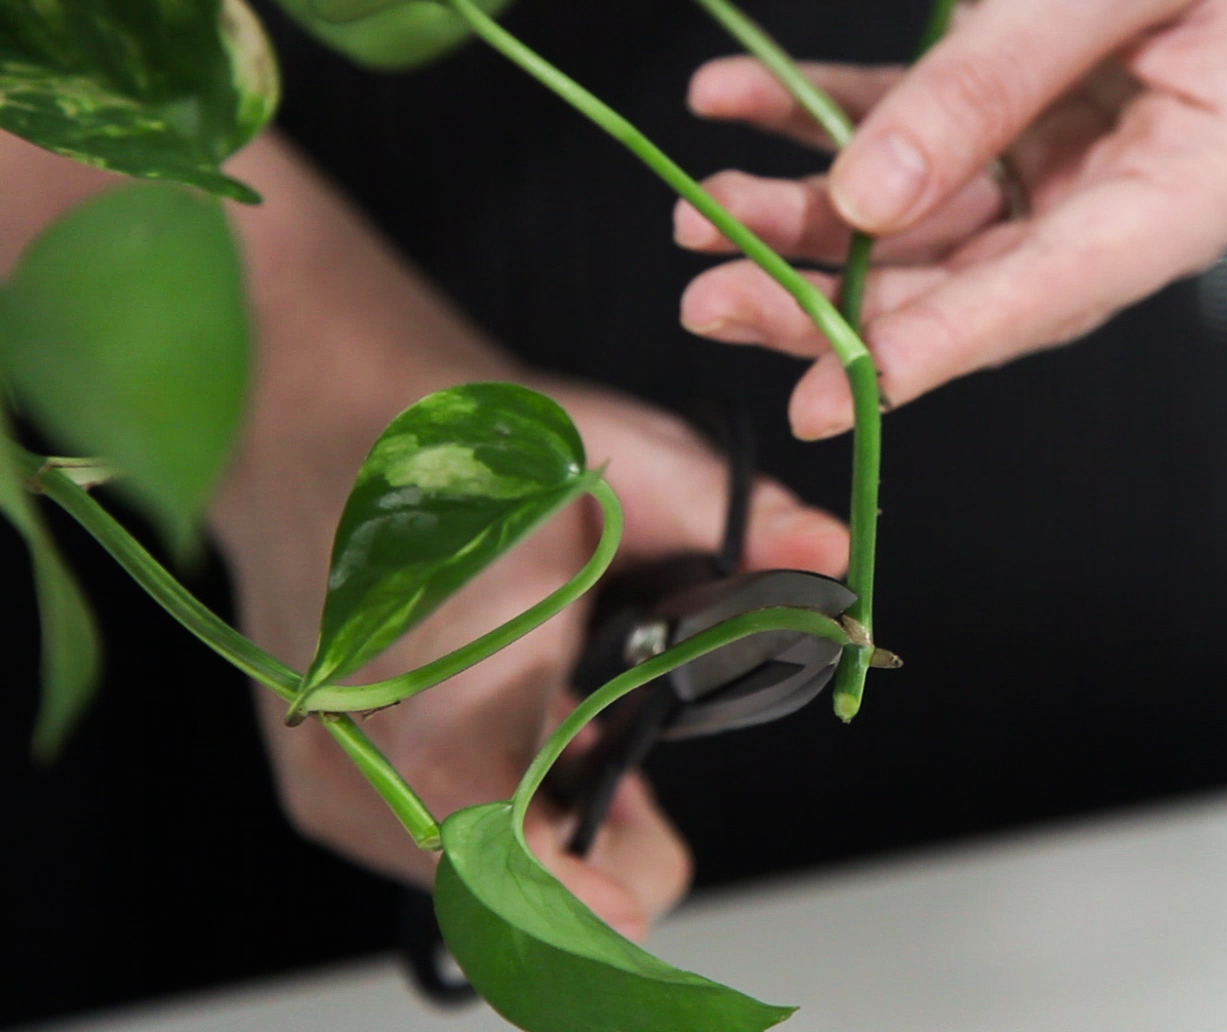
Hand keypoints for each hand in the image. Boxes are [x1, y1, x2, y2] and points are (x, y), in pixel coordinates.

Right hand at [201, 136, 847, 941]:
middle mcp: (368, 752)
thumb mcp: (615, 457)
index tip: (649, 890)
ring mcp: (333, 772)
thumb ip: (734, 521)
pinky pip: (429, 838)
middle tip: (635, 776)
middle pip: (512, 883)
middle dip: (597, 846)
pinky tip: (523, 732)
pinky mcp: (320, 776)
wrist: (314, 407)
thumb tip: (832, 554)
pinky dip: (494, 807)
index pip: (507, 861)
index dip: (591, 899)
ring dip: (545, 823)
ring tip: (575, 727)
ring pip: (473, 867)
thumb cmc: (455, 434)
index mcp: (443, 685)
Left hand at [675, 0, 1226, 438]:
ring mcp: (1079, 149)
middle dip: (839, 298)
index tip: (840, 392)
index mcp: (1210, 175)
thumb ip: (987, 83)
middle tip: (718, 304)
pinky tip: (737, 103)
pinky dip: (822, 117)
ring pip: (927, 220)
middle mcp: (1142, 186)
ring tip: (705, 215)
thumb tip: (871, 196)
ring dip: (811, 217)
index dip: (943, 343)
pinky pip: (910, 130)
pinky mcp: (1025, 106)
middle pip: (977, 276)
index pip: (1061, 287)